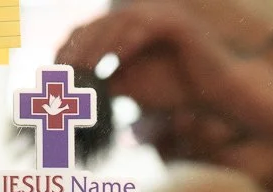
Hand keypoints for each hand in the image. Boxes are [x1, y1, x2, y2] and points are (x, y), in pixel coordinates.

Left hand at [55, 3, 253, 119]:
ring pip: (119, 25)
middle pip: (100, 24)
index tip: (54, 71)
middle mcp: (143, 14)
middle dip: (79, 48)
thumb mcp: (131, 87)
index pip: (91, 30)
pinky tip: (113, 63)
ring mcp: (160, 14)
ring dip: (98, 47)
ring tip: (83, 68)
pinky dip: (127, 44)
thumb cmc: (177, 92)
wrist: (217, 95)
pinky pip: (145, 29)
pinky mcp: (176, 23)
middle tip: (63, 70)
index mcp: (129, 26)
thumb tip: (73, 91)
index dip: (69, 49)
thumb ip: (105, 82)